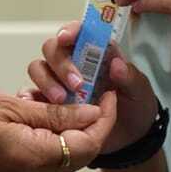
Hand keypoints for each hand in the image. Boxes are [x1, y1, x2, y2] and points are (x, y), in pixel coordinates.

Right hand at [0, 80, 119, 171]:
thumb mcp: (8, 105)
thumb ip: (53, 115)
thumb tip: (91, 115)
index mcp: (31, 159)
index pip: (87, 146)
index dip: (105, 119)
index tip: (110, 91)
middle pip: (78, 156)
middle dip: (93, 125)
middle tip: (96, 91)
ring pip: (60, 157)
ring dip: (72, 131)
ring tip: (72, 97)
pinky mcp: (2, 170)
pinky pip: (39, 157)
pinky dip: (50, 136)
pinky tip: (43, 111)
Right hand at [24, 23, 159, 154]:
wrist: (129, 140)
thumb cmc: (135, 108)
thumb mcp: (140, 92)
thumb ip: (130, 77)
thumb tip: (116, 64)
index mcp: (96, 53)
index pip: (78, 32)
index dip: (69, 30)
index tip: (66, 38)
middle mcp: (73, 63)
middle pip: (53, 48)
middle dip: (60, 63)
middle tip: (76, 84)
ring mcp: (59, 82)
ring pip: (39, 68)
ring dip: (46, 81)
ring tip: (61, 100)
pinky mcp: (48, 103)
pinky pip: (31, 95)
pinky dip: (30, 99)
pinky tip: (38, 108)